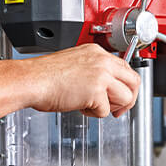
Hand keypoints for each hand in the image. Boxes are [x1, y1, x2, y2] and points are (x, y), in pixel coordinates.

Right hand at [25, 44, 139, 116]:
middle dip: (129, 99)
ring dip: (112, 107)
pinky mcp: (96, 91)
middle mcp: (102, 61)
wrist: (32, 80)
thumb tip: (105, 87)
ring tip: (94, 106)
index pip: (125, 68)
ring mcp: (101, 75)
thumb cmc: (44, 75)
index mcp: (97, 52)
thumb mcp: (75, 64)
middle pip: (134, 81)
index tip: (120, 94)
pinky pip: (106, 110)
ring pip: (126, 97)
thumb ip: (94, 71)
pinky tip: (80, 106)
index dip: (125, 85)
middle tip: (118, 108)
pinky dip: (94, 113)